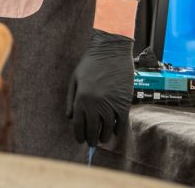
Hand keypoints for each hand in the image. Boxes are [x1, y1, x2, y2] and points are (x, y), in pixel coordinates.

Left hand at [66, 30, 133, 145]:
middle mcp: (95, 104)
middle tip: (90, 143)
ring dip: (104, 137)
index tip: (80, 140)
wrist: (111, 51)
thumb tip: (70, 118)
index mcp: (81, 98)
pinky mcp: (124, 103)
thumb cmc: (90, 63)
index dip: (79, 135)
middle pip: (92, 130)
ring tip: (101, 139)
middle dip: (90, 139)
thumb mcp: (75, 79)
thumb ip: (71, 99)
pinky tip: (115, 133)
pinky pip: (121, 123)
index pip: (78, 125)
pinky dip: (118, 131)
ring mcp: (110, 104)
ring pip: (108, 129)